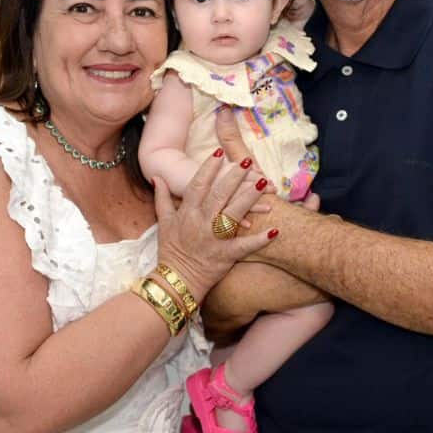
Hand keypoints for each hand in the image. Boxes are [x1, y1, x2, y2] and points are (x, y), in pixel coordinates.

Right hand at [155, 152, 274, 301]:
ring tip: (264, 184)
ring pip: (233, 214)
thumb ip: (162, 198)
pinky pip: (245, 246)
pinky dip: (259, 240)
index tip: (219, 152)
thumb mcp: (163, 223)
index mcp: (187, 213)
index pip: (198, 184)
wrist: (176, 281)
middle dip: (233, 177)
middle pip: (219, 195)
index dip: (209, 167)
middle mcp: (201, 223)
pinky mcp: (226, 256)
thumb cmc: (170, 251)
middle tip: (246, 161)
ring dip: (249, 199)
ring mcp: (214, 239)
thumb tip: (157, 177)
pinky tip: (275, 230)